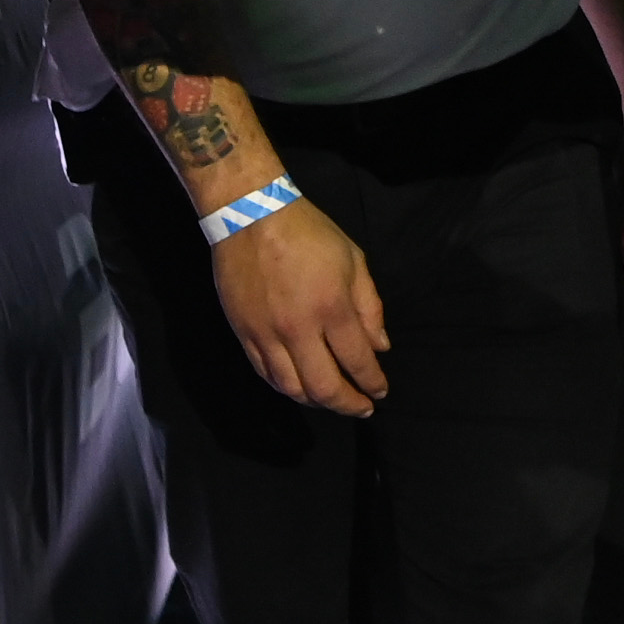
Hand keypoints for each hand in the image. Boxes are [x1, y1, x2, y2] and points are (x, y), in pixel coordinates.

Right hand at [211, 199, 390, 414]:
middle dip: (348, 404)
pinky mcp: (244, 333)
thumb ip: (370, 306)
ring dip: (316, 401)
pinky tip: (299, 386)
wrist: (250, 214)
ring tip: (331, 399)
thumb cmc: (309, 232)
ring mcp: (267, 334)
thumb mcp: (353, 259)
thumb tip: (380, 347)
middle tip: (361, 408)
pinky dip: (286, 387)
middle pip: (325, 387)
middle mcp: (299, 329)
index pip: (357, 361)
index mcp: (332, 307)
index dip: (372, 383)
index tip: (380, 392)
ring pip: (292, 388)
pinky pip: (265, 374)